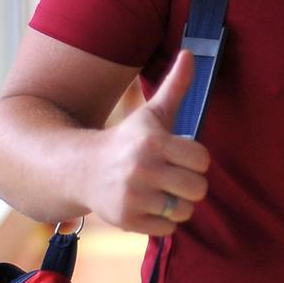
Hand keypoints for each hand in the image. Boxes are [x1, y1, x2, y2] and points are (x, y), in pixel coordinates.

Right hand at [81, 50, 210, 235]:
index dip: (196, 160)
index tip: (181, 156)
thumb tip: (191, 53)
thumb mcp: (151, 113)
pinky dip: (163, 221)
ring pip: (185, 211)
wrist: (82, 168)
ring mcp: (133, 196)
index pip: (202, 160)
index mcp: (152, 141)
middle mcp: (141, 169)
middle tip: (174, 177)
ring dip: (178, 204)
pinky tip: (148, 205)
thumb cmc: (127, 140)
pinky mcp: (127, 220)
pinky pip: (168, 229)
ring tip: (162, 192)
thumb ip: (175, 86)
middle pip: (198, 189)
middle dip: (190, 184)